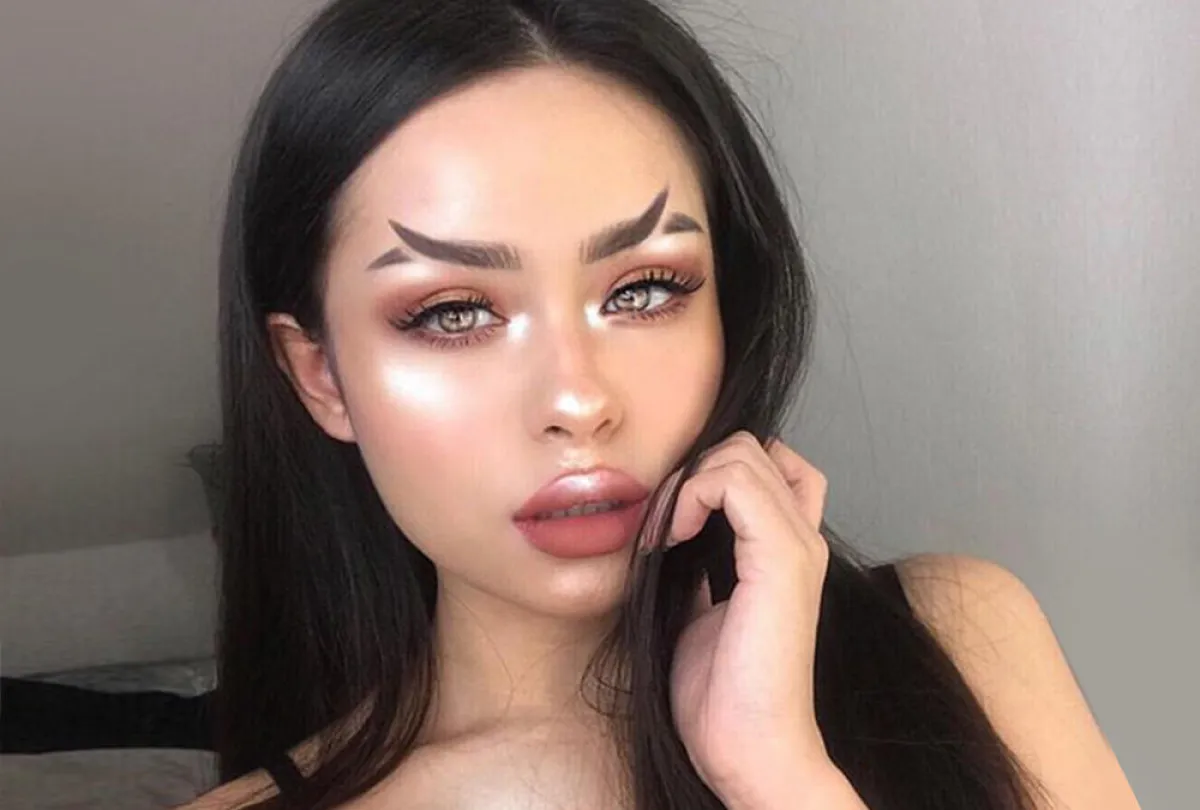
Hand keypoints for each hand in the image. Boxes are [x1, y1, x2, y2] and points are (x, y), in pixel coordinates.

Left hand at [665, 432, 837, 806]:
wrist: (748, 750)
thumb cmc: (722, 695)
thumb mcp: (698, 610)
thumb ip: (697, 566)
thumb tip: (666, 534)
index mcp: (785, 549)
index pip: (767, 464)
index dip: (713, 471)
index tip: (671, 518)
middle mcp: (801, 538)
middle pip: (749, 448)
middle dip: (692, 471)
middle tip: (662, 523)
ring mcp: (797, 545)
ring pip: (740, 453)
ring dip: (684, 483)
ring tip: (664, 533)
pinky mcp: (782, 558)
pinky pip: (733, 482)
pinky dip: (689, 496)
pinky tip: (671, 538)